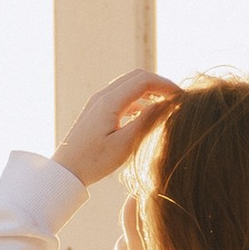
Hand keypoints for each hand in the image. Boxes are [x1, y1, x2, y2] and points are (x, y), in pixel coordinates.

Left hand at [55, 69, 177, 187]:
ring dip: (149, 92)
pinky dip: (138, 100)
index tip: (182, 97)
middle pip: (137, 77)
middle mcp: (102, 96)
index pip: (144, 80)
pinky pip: (121, 97)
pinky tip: (146, 115)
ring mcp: (98, 102)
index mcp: (109, 102)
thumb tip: (167, 104)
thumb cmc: (94, 161)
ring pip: (129, 86)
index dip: (166, 85)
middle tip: (177, 99)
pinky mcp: (96, 111)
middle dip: (159, 85)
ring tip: (166, 106)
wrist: (65, 171)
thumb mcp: (125, 144)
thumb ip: (147, 122)